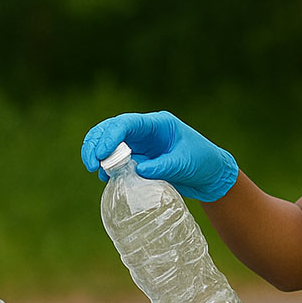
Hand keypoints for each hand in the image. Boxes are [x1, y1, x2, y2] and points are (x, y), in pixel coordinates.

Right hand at [80, 111, 238, 201]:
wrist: (211, 176)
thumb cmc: (203, 162)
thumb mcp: (185, 163)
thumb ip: (164, 166)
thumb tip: (138, 170)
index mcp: (157, 124)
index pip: (127, 123)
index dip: (110, 136)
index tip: (101, 154)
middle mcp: (145, 132)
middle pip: (112, 129)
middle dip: (96, 143)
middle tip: (91, 164)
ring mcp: (140, 145)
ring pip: (110, 144)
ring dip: (99, 156)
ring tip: (98, 172)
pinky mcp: (139, 159)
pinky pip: (117, 160)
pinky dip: (108, 168)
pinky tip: (107, 179)